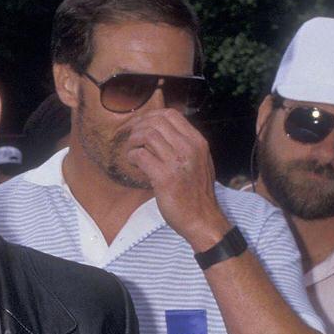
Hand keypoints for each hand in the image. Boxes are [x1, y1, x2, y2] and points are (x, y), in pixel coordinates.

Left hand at [123, 108, 227, 250]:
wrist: (202, 219)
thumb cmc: (197, 193)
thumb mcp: (200, 161)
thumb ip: (185, 145)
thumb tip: (162, 132)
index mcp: (197, 142)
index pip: (171, 114)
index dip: (151, 116)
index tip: (140, 125)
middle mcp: (189, 148)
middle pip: (156, 122)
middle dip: (138, 127)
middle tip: (131, 138)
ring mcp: (177, 162)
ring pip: (147, 135)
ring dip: (133, 141)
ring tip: (131, 151)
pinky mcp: (164, 177)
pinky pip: (141, 155)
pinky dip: (132, 156)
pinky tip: (132, 162)